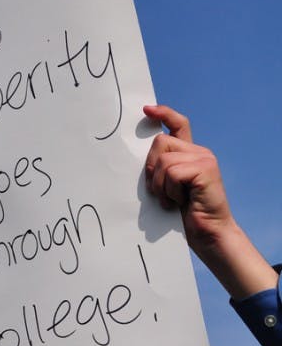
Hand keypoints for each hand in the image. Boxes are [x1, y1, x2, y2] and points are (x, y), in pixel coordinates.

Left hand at [143, 105, 233, 253]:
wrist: (208, 234)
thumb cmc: (185, 216)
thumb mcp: (168, 188)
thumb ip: (161, 170)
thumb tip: (137, 158)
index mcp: (190, 155)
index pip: (179, 124)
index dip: (164, 114)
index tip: (147, 110)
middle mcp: (199, 152)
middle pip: (160, 142)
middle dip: (151, 169)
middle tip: (160, 192)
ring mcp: (204, 159)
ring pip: (164, 160)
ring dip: (161, 186)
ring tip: (172, 201)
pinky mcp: (205, 169)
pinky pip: (172, 173)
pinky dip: (170, 191)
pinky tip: (181, 202)